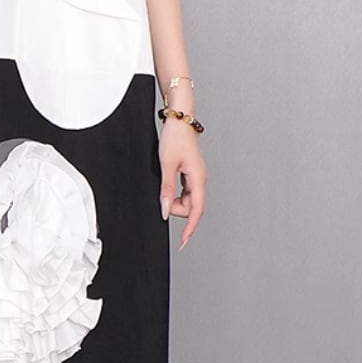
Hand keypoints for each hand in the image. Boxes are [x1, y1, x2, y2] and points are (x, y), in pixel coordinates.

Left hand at [158, 119, 205, 249]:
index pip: (196, 210)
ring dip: (174, 201)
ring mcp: (196, 177)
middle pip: (190, 207)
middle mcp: (200, 180)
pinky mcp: (190, 173)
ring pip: (187, 200)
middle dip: (175, 208)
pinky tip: (167, 189)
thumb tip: (165, 209)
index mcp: (198, 179)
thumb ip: (166, 189)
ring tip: (163, 189)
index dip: (190, 228)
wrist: (179, 121)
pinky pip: (184, 191)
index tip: (183, 241)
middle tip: (161, 198)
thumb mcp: (166, 165)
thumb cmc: (174, 138)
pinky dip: (175, 194)